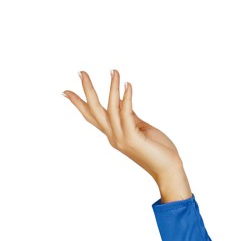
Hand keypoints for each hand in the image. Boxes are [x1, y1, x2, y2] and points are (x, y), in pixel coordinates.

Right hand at [63, 69, 183, 184]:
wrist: (169, 169)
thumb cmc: (158, 150)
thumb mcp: (139, 128)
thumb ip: (129, 115)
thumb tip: (122, 100)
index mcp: (113, 134)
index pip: (92, 117)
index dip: (79, 104)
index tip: (65, 91)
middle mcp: (113, 137)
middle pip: (94, 111)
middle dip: (87, 91)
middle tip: (81, 72)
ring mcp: (121, 138)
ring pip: (111, 108)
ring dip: (112, 88)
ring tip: (114, 71)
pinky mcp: (132, 138)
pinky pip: (126, 113)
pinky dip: (127, 98)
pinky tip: (128, 85)